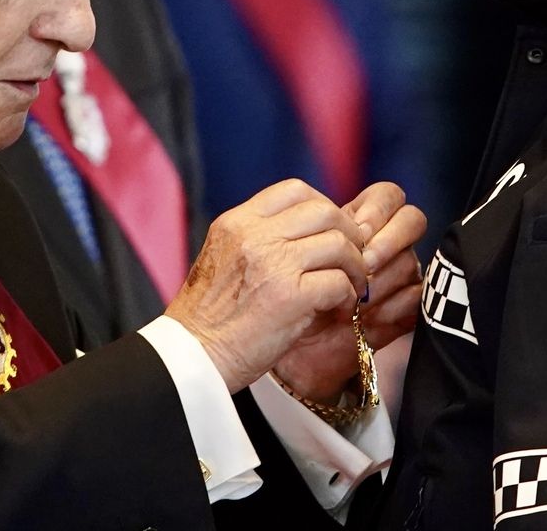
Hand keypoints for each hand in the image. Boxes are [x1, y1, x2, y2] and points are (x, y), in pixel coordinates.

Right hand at [165, 179, 366, 392]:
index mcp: (237, 222)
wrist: (191, 357)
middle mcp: (254, 236)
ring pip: (339, 244)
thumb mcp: (224, 257)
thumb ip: (258, 237)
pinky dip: (348, 295)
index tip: (331, 231)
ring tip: (353, 286)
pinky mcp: (291, 298)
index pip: (295, 190)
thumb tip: (308, 230)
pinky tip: (341, 308)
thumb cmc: (210, 315)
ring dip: (355, 266)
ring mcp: (274, 265)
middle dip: (349, 233)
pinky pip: (339, 282)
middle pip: (324, 211)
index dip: (323, 206)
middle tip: (353, 258)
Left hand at [273, 182, 425, 403]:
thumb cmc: (284, 301)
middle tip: (364, 262)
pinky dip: (392, 306)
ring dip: (382, 280)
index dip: (378, 207)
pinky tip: (367, 318)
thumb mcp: (286, 258)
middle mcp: (382, 246)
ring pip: (410, 262)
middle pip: (412, 220)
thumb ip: (306, 230)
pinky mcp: (403, 311)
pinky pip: (416, 297)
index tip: (356, 229)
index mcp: (357, 226)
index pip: (387, 196)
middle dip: (389, 239)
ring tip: (353, 302)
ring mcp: (395, 278)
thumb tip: (322, 215)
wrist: (291, 354)